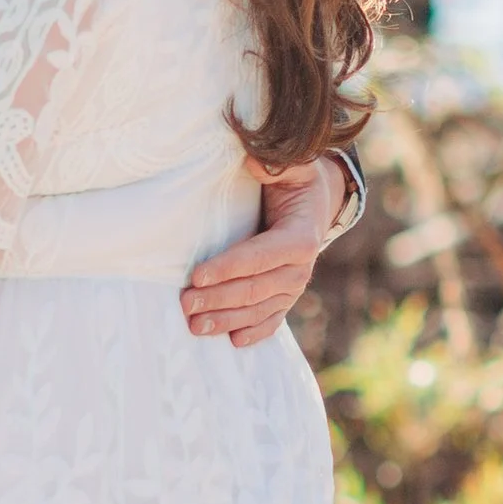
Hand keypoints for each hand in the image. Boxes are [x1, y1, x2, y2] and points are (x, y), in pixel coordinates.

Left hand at [182, 159, 338, 348]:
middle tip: (185, 303)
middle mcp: (300, 268)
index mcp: (301, 237)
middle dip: (219, 298)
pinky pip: (271, 321)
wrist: (316, 204)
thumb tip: (252, 162)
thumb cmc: (295, 183)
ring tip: (194, 325)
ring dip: (227, 320)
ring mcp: (294, 288)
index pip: (261, 257)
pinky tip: (233, 341)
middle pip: (255, 289)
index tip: (197, 275)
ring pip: (258, 310)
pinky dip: (253, 333)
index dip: (229, 267)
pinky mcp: (286, 299)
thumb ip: (277, 165)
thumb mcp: (293, 168)